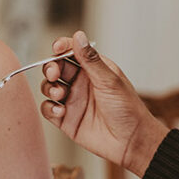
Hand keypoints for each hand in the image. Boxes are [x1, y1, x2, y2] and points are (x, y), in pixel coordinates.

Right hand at [40, 31, 168, 175]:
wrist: (131, 141)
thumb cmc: (128, 109)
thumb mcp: (109, 80)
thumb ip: (90, 60)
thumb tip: (79, 36)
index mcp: (92, 69)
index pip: (71, 51)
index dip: (61, 47)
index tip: (57, 49)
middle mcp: (80, 83)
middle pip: (55, 68)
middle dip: (51, 68)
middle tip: (55, 74)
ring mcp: (72, 100)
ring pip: (48, 87)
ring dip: (49, 88)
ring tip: (61, 95)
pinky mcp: (65, 119)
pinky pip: (48, 109)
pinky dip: (49, 108)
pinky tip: (60, 112)